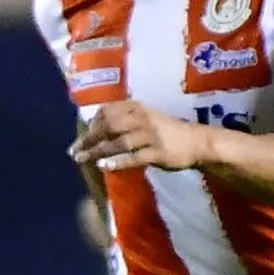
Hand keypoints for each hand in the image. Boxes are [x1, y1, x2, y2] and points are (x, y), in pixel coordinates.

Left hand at [73, 101, 212, 173]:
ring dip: (98, 151)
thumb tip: (101, 130)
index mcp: (138, 108)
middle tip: (75, 150)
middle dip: (89, 138)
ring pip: (118, 142)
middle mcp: (142, 118)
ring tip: (83, 159)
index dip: (92, 124)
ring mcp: (150, 135)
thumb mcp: (148, 118)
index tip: (85, 136)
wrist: (198, 142)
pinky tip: (105, 166)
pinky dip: (118, 162)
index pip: (108, 111)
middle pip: (109, 126)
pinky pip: (134, 157)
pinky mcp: (158, 152)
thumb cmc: (170, 131)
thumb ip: (127, 120)